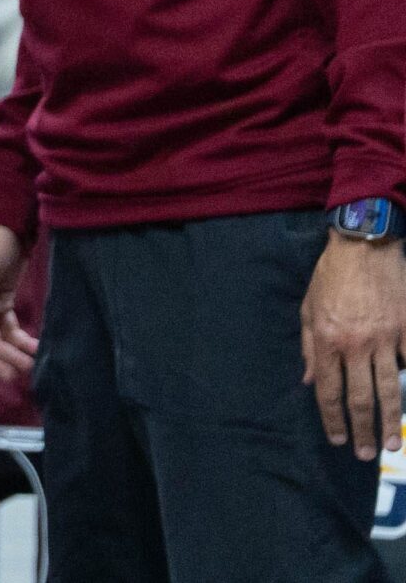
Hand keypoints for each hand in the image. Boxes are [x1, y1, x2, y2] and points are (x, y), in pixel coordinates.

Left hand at [304, 233, 405, 460]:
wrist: (363, 247)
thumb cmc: (331, 277)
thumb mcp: (308, 309)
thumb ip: (309, 347)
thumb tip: (309, 381)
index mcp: (327, 341)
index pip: (327, 390)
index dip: (332, 418)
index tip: (338, 439)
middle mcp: (356, 345)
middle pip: (360, 397)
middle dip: (362, 429)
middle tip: (366, 454)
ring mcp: (386, 339)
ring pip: (390, 389)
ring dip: (391, 421)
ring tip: (392, 445)